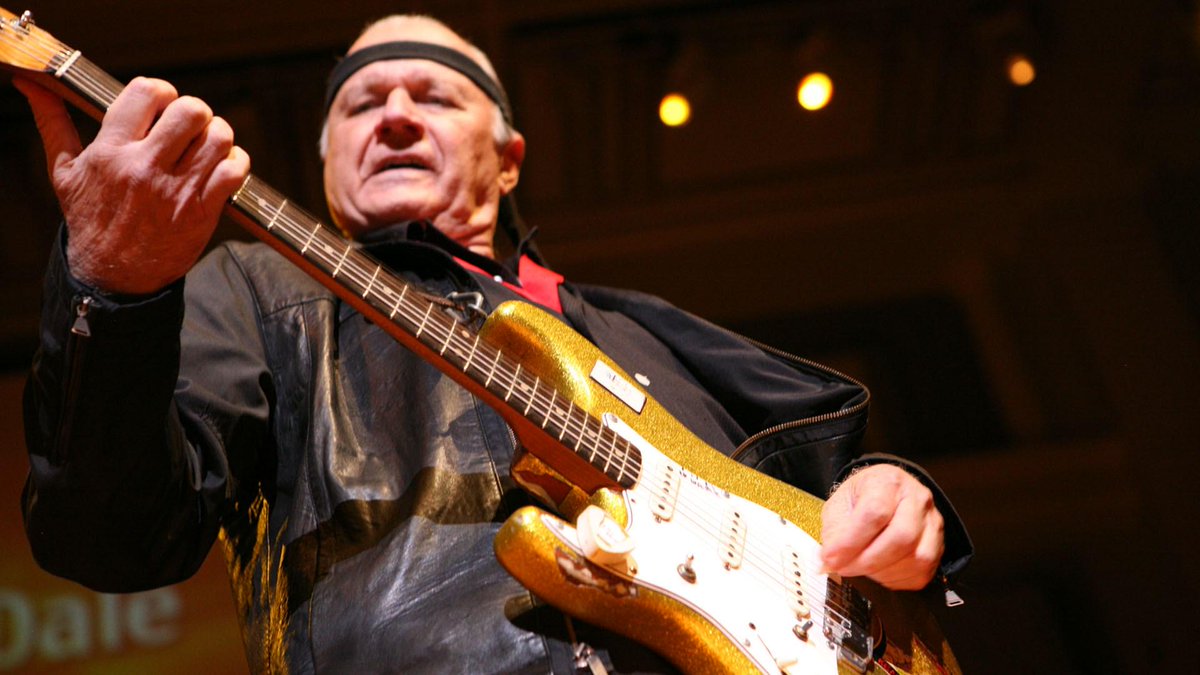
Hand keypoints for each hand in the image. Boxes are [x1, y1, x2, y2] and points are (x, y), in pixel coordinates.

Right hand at [14, 76, 249, 294]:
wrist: (112, 276)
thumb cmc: (90, 219)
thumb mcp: (65, 172)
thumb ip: (53, 123)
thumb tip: (34, 85)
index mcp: (110, 152)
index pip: (146, 93)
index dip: (162, 92)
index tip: (163, 105)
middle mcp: (144, 168)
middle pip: (191, 111)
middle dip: (195, 112)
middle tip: (190, 127)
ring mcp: (176, 191)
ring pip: (217, 138)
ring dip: (219, 135)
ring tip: (208, 145)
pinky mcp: (201, 213)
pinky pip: (234, 172)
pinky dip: (237, 163)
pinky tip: (223, 167)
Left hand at [820, 464, 943, 589]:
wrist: (886, 494)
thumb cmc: (861, 499)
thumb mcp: (839, 505)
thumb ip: (835, 532)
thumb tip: (830, 560)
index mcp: (888, 482)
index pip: (875, 512)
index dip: (851, 541)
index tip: (831, 558)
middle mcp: (917, 499)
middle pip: (902, 537)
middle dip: (868, 561)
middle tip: (844, 568)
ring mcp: (932, 522)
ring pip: (917, 557)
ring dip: (882, 572)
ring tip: (860, 567)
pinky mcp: (939, 545)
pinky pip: (922, 572)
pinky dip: (897, 579)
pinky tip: (879, 572)